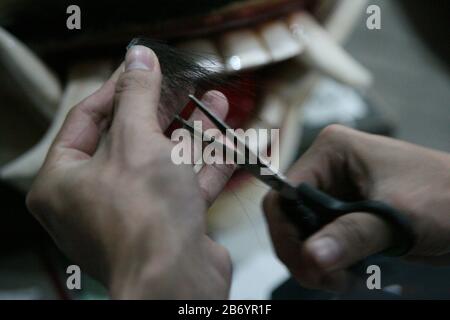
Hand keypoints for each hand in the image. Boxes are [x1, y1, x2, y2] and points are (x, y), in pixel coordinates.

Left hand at [26, 46, 234, 298]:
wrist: (177, 282)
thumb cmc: (144, 215)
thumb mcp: (138, 140)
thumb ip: (138, 95)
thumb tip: (138, 57)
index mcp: (64, 181)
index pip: (87, 119)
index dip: (118, 88)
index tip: (143, 67)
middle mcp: (93, 200)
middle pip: (129, 139)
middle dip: (162, 109)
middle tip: (182, 83)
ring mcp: (133, 214)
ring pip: (163, 162)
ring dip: (192, 133)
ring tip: (215, 101)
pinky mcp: (166, 226)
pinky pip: (185, 186)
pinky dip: (207, 163)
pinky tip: (230, 139)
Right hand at [263, 125, 449, 290]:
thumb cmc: (444, 195)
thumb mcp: (396, 214)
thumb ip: (352, 235)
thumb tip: (311, 259)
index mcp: (331, 152)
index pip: (285, 194)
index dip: (287, 233)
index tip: (307, 266)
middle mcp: (326, 169)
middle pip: (290, 215)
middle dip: (303, 251)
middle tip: (325, 279)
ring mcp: (334, 191)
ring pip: (303, 231)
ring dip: (316, 259)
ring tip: (341, 280)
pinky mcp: (345, 213)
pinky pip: (322, 239)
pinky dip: (328, 260)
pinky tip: (346, 274)